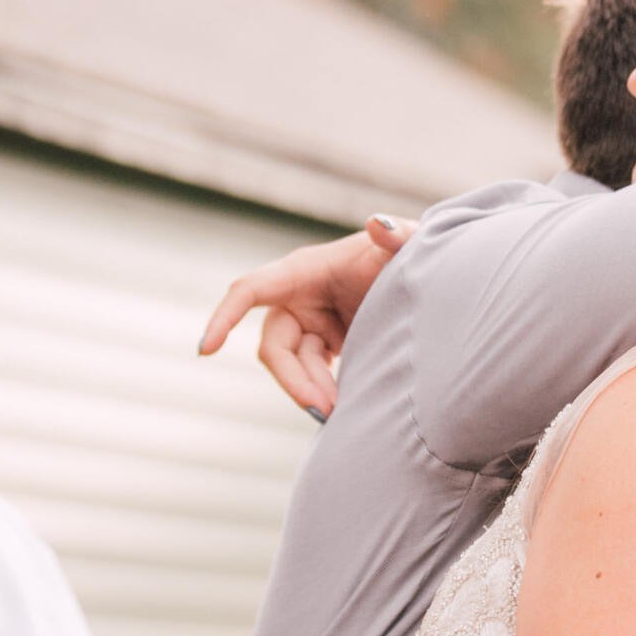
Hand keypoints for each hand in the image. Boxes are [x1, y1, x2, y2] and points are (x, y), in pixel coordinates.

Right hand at [198, 216, 415, 416]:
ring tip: (340, 412)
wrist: (430, 280)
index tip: (206, 350)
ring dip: (311, 390)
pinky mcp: (326, 342)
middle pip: (274, 345)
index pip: (251, 290)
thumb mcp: (410, 245)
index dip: (225, 317)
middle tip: (324, 409)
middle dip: (293, 378)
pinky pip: (312, 373)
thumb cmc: (412, 254)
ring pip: (294, 365)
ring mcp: (311, 321)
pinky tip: (344, 409)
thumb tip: (380, 223)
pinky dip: (323, 390)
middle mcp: (300, 296)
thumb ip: (400, 236)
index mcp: (305, 270)